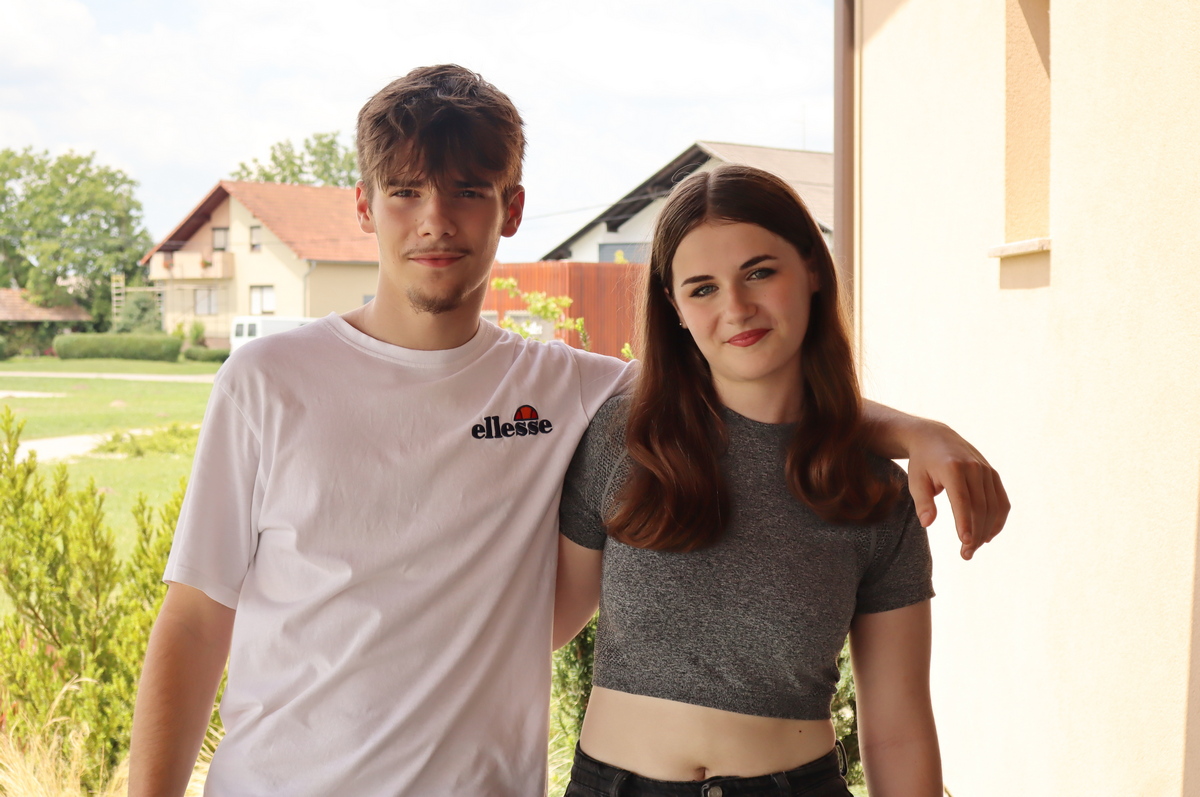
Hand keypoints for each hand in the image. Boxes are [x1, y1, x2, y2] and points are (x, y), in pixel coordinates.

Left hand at [905, 422, 1008, 559]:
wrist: (936, 437)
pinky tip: (988, 535)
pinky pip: (1001, 501)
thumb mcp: (915, 480)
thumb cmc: (922, 463)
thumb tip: (927, 523)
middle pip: (980, 507)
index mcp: (953, 469)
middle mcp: (974, 468)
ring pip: (993, 507)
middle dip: (975, 534)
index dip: (965, 522)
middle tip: (965, 555)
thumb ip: (922, 501)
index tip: (965, 542)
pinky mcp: (993, 474)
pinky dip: (998, 519)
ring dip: (986, 531)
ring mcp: (986, 470)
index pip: (962, 500)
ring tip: (973, 549)